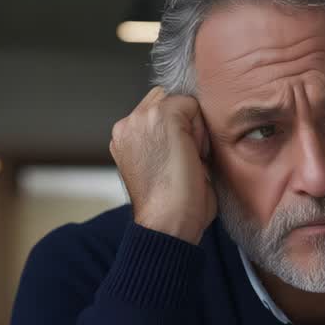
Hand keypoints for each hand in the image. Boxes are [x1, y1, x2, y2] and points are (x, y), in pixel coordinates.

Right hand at [109, 86, 215, 243]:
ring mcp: (140, 117)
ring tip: (188, 160)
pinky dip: (201, 130)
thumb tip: (189, 132)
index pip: (156, 112)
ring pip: (181, 103)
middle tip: (185, 161)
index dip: (177, 132)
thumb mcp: (158, 169)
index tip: (178, 163)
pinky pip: (193, 105)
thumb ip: (163, 143)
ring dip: (192, 128)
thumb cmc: (172, 208)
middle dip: (183, 125)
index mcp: (123, 139)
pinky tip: (194, 156)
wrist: (167, 223)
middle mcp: (126, 125)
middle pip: (167, 102)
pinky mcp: (162, 115)